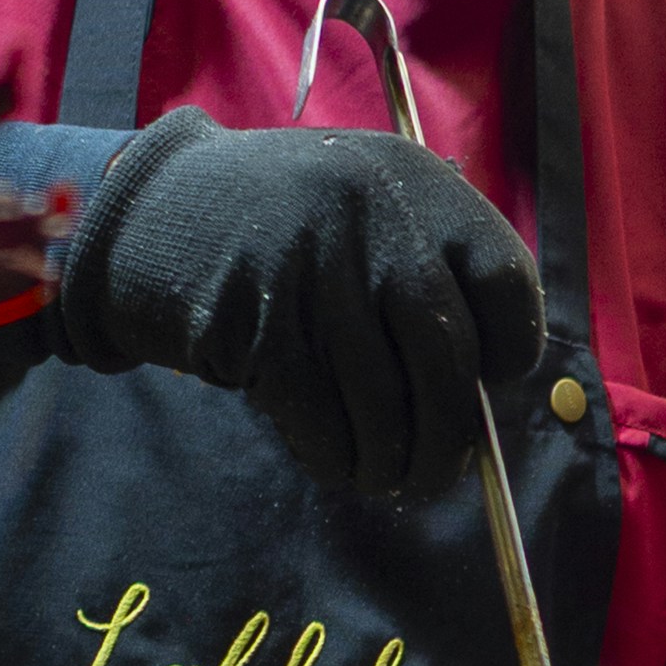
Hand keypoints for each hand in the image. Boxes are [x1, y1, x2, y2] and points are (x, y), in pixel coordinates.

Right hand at [57, 109, 544, 500]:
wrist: (154, 211)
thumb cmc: (285, 236)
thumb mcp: (369, 215)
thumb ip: (431, 279)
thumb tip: (483, 399)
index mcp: (418, 185)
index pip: (506, 282)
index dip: (512, 349)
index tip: (488, 382)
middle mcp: (375, 218)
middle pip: (449, 359)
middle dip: (450, 436)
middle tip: (439, 474)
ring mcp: (316, 268)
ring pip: (387, 402)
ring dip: (394, 462)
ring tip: (388, 480)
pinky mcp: (262, 322)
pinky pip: (324, 420)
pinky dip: (339, 459)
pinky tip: (341, 467)